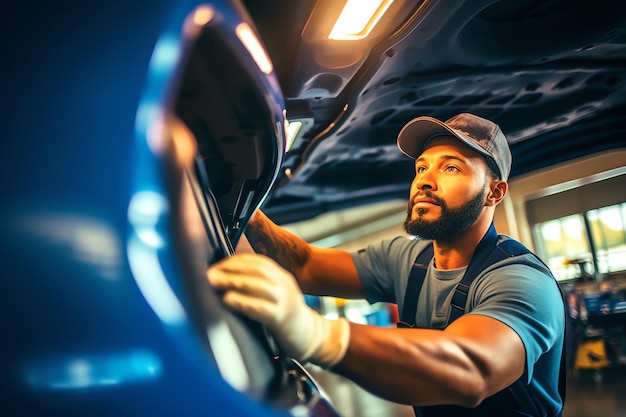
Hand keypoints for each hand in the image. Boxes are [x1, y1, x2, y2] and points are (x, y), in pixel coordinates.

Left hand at [207, 254, 349, 367]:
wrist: (313, 337)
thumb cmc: (287, 317)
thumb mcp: (277, 294)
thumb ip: (259, 285)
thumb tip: (226, 278)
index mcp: (281, 276)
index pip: (255, 261)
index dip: (233, 261)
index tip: (216, 266)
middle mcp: (283, 283)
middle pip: (254, 270)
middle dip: (229, 269)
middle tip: (209, 273)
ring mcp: (284, 299)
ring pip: (256, 284)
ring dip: (231, 281)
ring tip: (213, 282)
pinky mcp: (281, 318)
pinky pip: (259, 307)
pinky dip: (242, 302)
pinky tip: (228, 300)